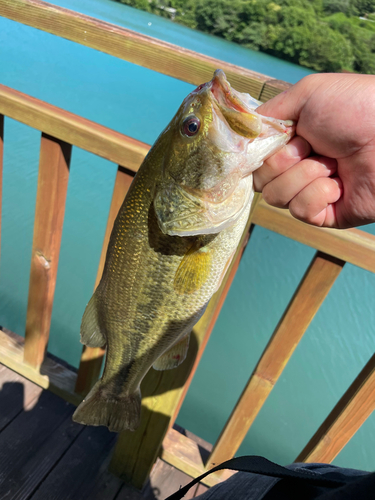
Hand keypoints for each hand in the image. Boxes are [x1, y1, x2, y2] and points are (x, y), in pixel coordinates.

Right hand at [254, 73, 374, 228]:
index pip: (253, 157)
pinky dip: (318, 195)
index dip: (258, 152)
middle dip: (283, 162)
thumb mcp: (307, 94)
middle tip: (312, 147)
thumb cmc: (357, 108)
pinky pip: (300, 211)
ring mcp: (310, 191)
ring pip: (276, 197)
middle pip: (260, 180)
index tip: (274, 141)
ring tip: (332, 164)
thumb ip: (269, 113)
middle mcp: (297, 167)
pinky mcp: (324, 213)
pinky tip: (339, 184)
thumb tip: (243, 136)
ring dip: (304, 177)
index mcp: (291, 140)